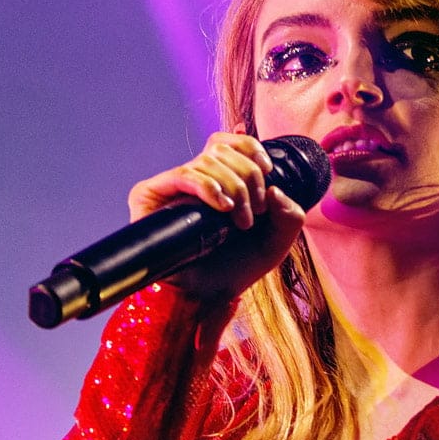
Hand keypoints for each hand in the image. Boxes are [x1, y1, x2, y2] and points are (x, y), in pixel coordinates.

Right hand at [126, 132, 307, 302]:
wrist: (207, 297)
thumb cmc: (236, 269)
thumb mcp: (276, 242)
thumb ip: (290, 216)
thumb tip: (274, 190)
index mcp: (219, 180)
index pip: (229, 142)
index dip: (250, 146)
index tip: (267, 170)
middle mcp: (193, 178)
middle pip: (223, 150)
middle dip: (248, 178)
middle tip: (253, 213)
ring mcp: (171, 186)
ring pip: (207, 161)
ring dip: (233, 189)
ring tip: (240, 222)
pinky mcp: (148, 195)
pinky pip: (183, 174)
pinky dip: (208, 186)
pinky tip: (222, 206)